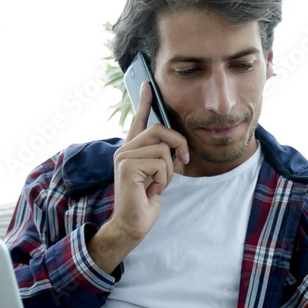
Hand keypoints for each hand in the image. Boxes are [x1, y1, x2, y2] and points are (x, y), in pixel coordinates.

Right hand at [88, 83, 189, 272]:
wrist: (134, 223)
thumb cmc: (146, 200)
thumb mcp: (159, 174)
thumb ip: (163, 157)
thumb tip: (177, 146)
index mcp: (132, 149)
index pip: (139, 120)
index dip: (144, 102)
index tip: (148, 85)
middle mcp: (125, 149)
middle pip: (160, 130)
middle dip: (179, 145)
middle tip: (184, 162)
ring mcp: (124, 156)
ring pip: (163, 149)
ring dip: (169, 172)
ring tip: (157, 185)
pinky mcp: (127, 166)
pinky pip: (160, 163)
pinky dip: (164, 180)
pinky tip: (151, 190)